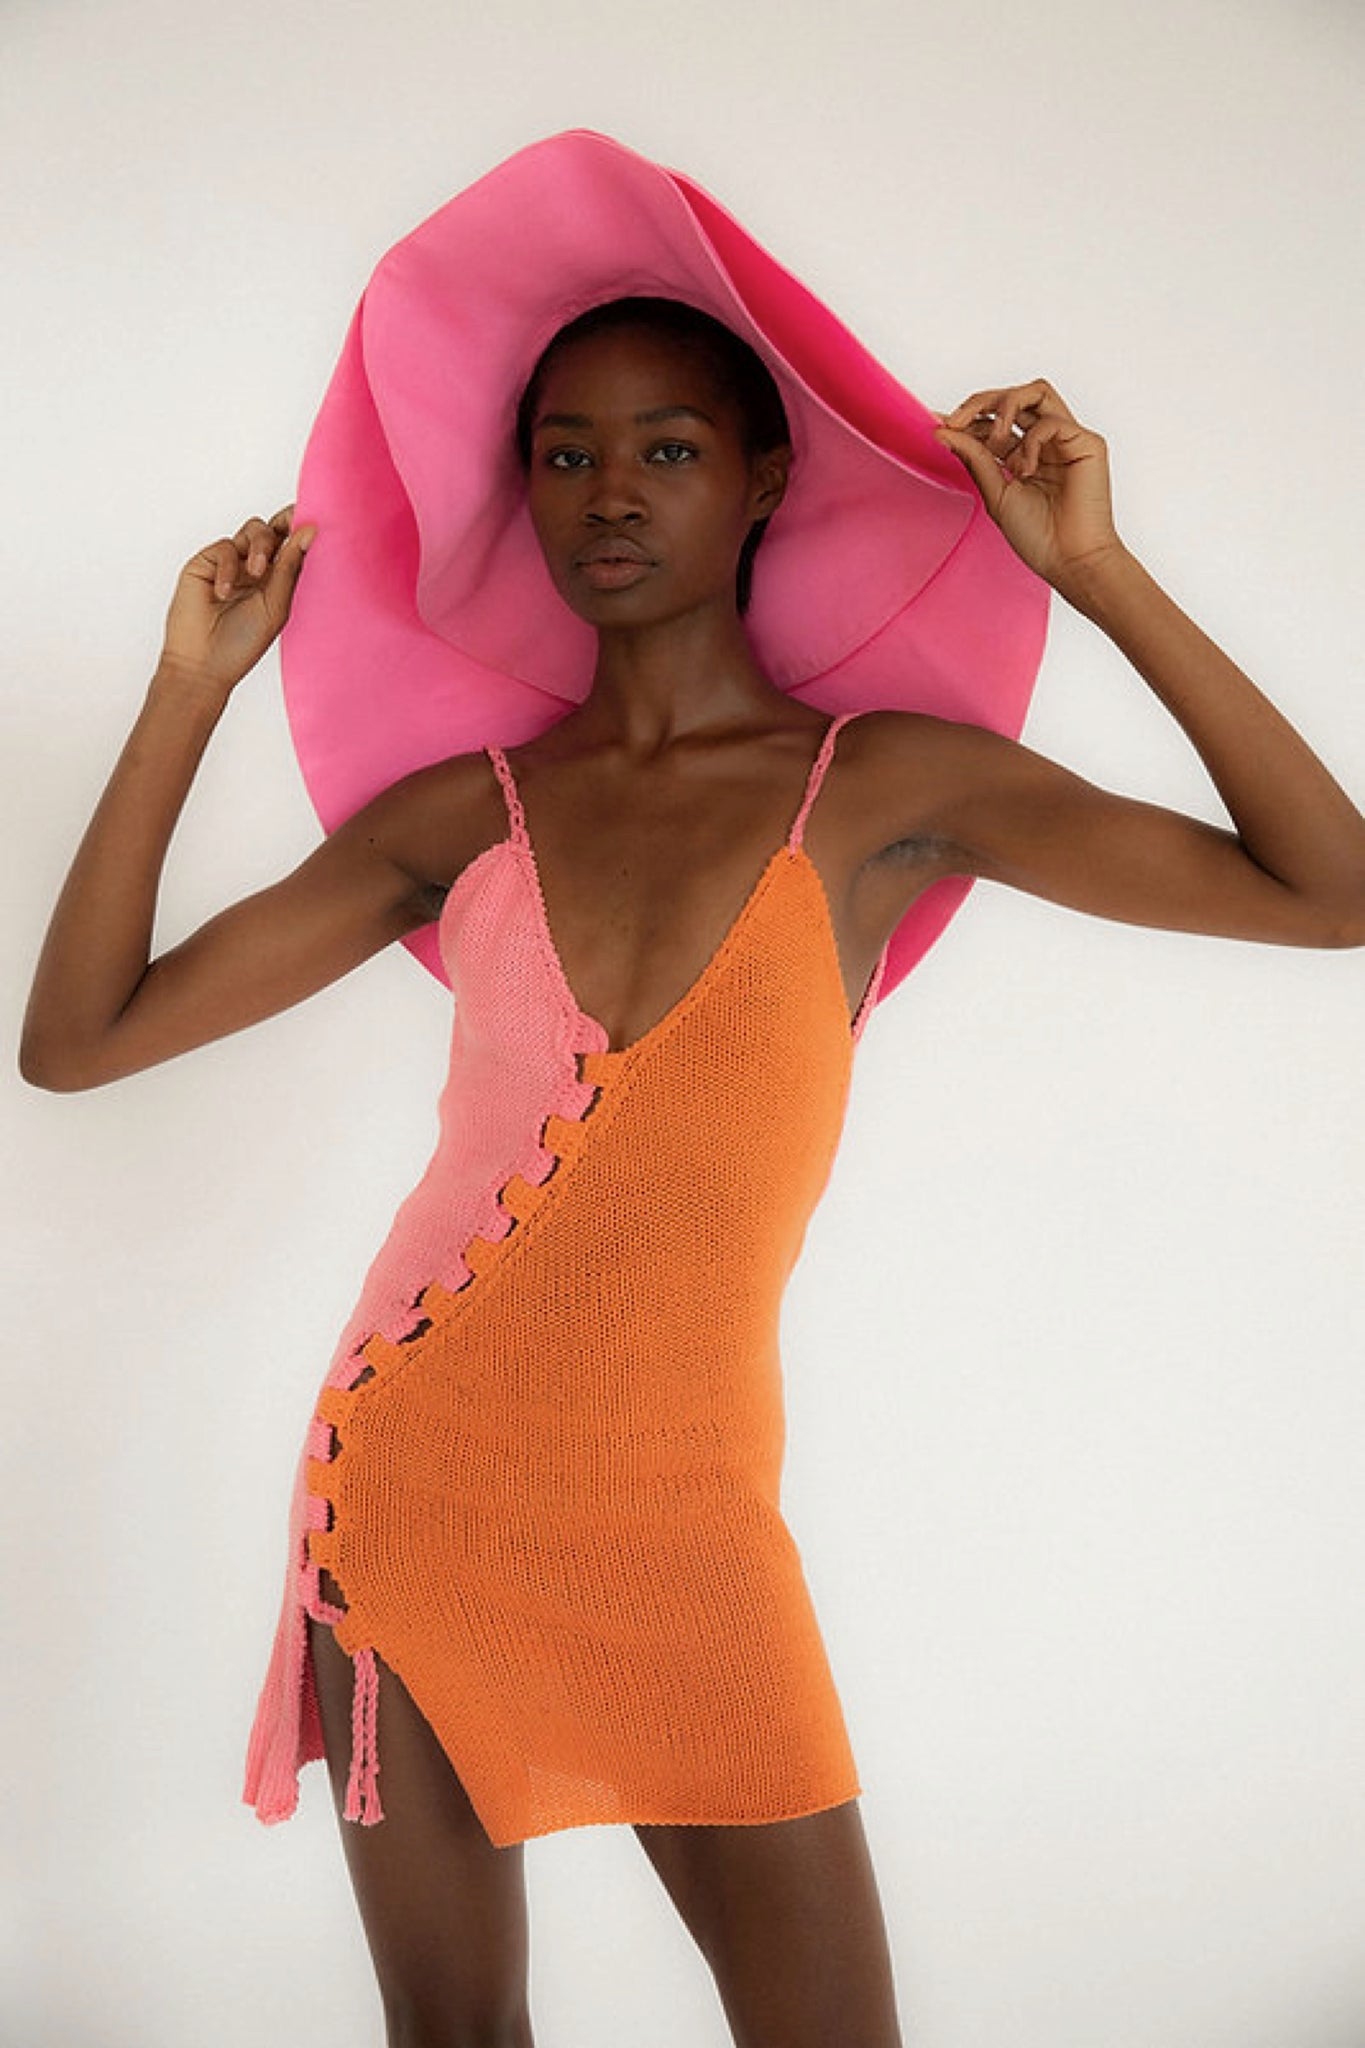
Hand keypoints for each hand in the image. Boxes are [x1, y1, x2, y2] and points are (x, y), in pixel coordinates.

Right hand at [160, 504, 316, 693]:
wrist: (203, 664)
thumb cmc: (243, 642)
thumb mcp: (276, 604)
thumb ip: (290, 567)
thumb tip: (309, 531)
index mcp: (277, 580)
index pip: (292, 545)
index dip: (301, 529)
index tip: (315, 518)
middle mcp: (255, 568)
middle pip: (274, 529)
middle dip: (284, 524)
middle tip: (291, 524)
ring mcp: (231, 563)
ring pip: (253, 530)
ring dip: (260, 546)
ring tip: (255, 572)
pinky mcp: (206, 563)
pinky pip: (224, 547)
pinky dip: (228, 567)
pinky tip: (224, 592)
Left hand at [932, 380, 1125, 592]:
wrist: (1069, 560)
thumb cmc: (1038, 537)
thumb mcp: (995, 493)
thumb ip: (974, 458)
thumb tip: (942, 431)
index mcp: (1023, 455)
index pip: (993, 421)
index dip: (966, 418)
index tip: (940, 425)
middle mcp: (1045, 442)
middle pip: (1013, 396)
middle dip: (980, 403)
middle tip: (957, 422)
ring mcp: (1067, 440)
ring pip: (1035, 392)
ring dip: (1005, 407)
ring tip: (994, 440)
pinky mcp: (1087, 443)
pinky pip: (1051, 422)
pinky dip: (1031, 442)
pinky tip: (1027, 470)